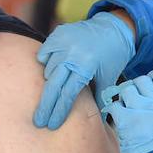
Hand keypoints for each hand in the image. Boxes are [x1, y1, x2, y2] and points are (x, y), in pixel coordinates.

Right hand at [34, 11, 136, 129]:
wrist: (114, 28)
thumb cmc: (112, 56)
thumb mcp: (109, 78)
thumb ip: (100, 99)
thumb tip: (97, 122)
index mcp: (87, 66)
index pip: (69, 94)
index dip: (59, 111)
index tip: (52, 124)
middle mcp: (73, 54)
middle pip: (53, 85)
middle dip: (45, 106)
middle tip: (39, 122)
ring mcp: (63, 42)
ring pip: (48, 70)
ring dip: (50, 83)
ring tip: (53, 91)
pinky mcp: (57, 34)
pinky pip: (44, 53)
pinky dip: (45, 62)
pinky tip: (52, 69)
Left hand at [100, 71, 152, 152]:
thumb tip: (152, 93)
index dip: (151, 78)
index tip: (147, 83)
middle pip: (141, 81)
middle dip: (136, 88)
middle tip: (134, 99)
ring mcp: (140, 108)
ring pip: (126, 89)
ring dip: (124, 97)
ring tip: (126, 109)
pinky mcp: (125, 119)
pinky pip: (114, 105)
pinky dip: (114, 110)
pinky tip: (118, 117)